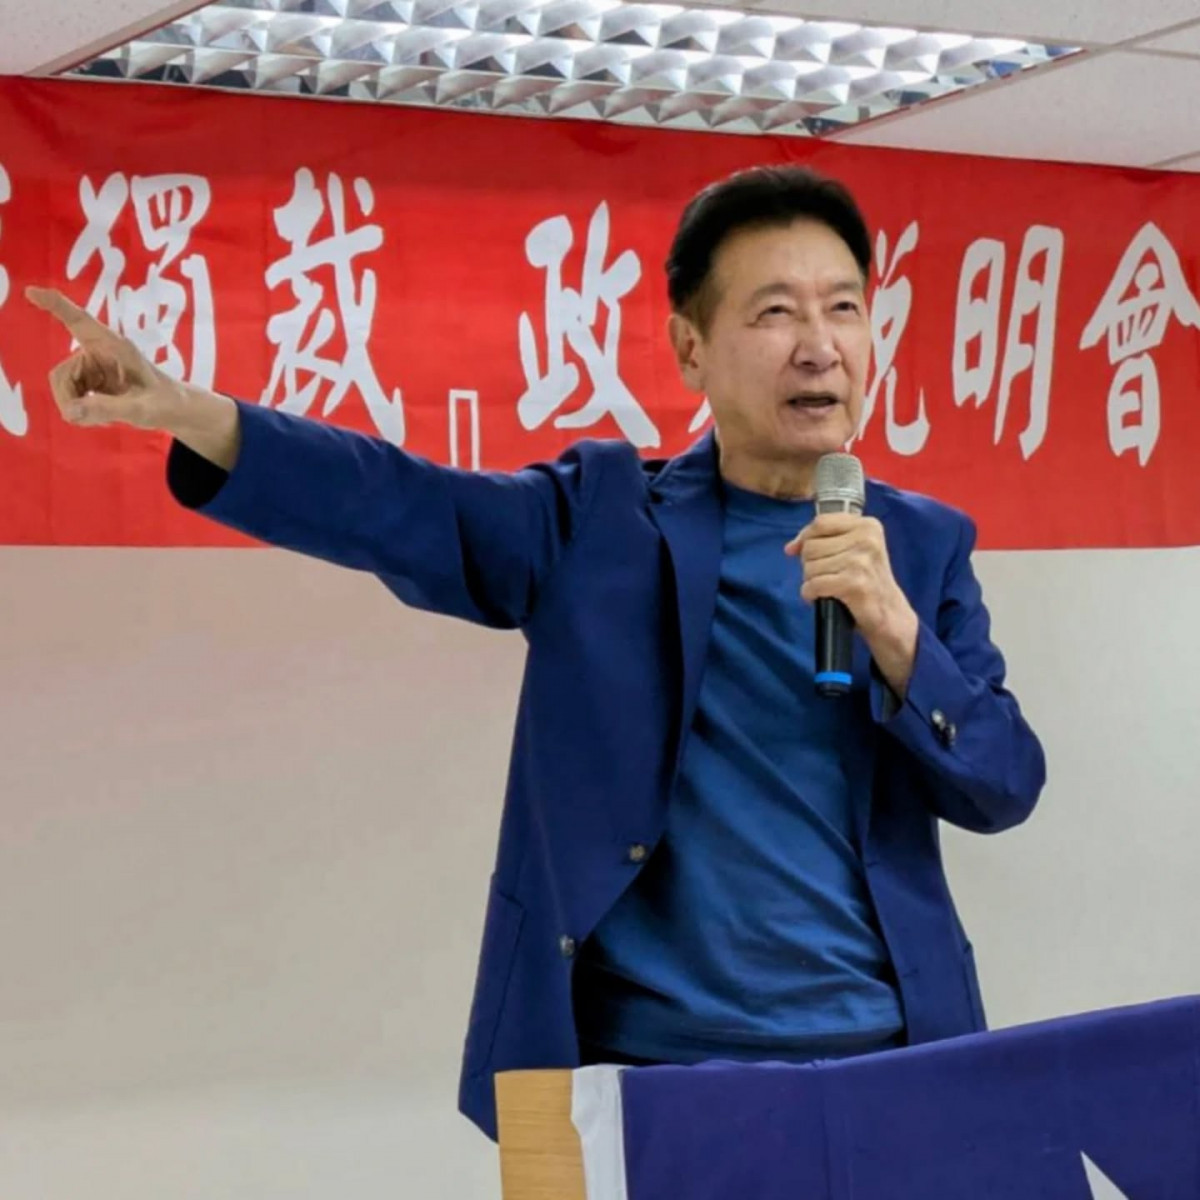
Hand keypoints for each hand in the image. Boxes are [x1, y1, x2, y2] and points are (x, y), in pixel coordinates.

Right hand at [25, 286, 184, 430]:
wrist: (174, 409)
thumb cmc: (165, 403)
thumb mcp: (141, 410)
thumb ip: (107, 409)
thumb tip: (70, 412)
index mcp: (114, 346)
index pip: (79, 321)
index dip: (55, 306)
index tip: (31, 291)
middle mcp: (98, 350)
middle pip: (60, 374)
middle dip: (69, 400)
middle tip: (91, 419)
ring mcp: (92, 365)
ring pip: (62, 387)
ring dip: (77, 407)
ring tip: (105, 418)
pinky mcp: (90, 378)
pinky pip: (70, 395)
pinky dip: (81, 410)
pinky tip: (101, 415)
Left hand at [785, 512, 918, 694]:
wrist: (889, 614)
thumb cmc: (867, 581)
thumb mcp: (853, 551)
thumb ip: (824, 541)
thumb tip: (790, 547)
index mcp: (868, 526)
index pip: (821, 523)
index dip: (804, 537)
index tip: (797, 551)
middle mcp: (867, 539)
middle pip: (811, 546)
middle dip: (810, 564)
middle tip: (827, 576)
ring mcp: (861, 561)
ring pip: (810, 566)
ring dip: (811, 581)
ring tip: (829, 587)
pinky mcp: (854, 583)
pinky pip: (814, 584)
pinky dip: (811, 594)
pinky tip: (822, 597)